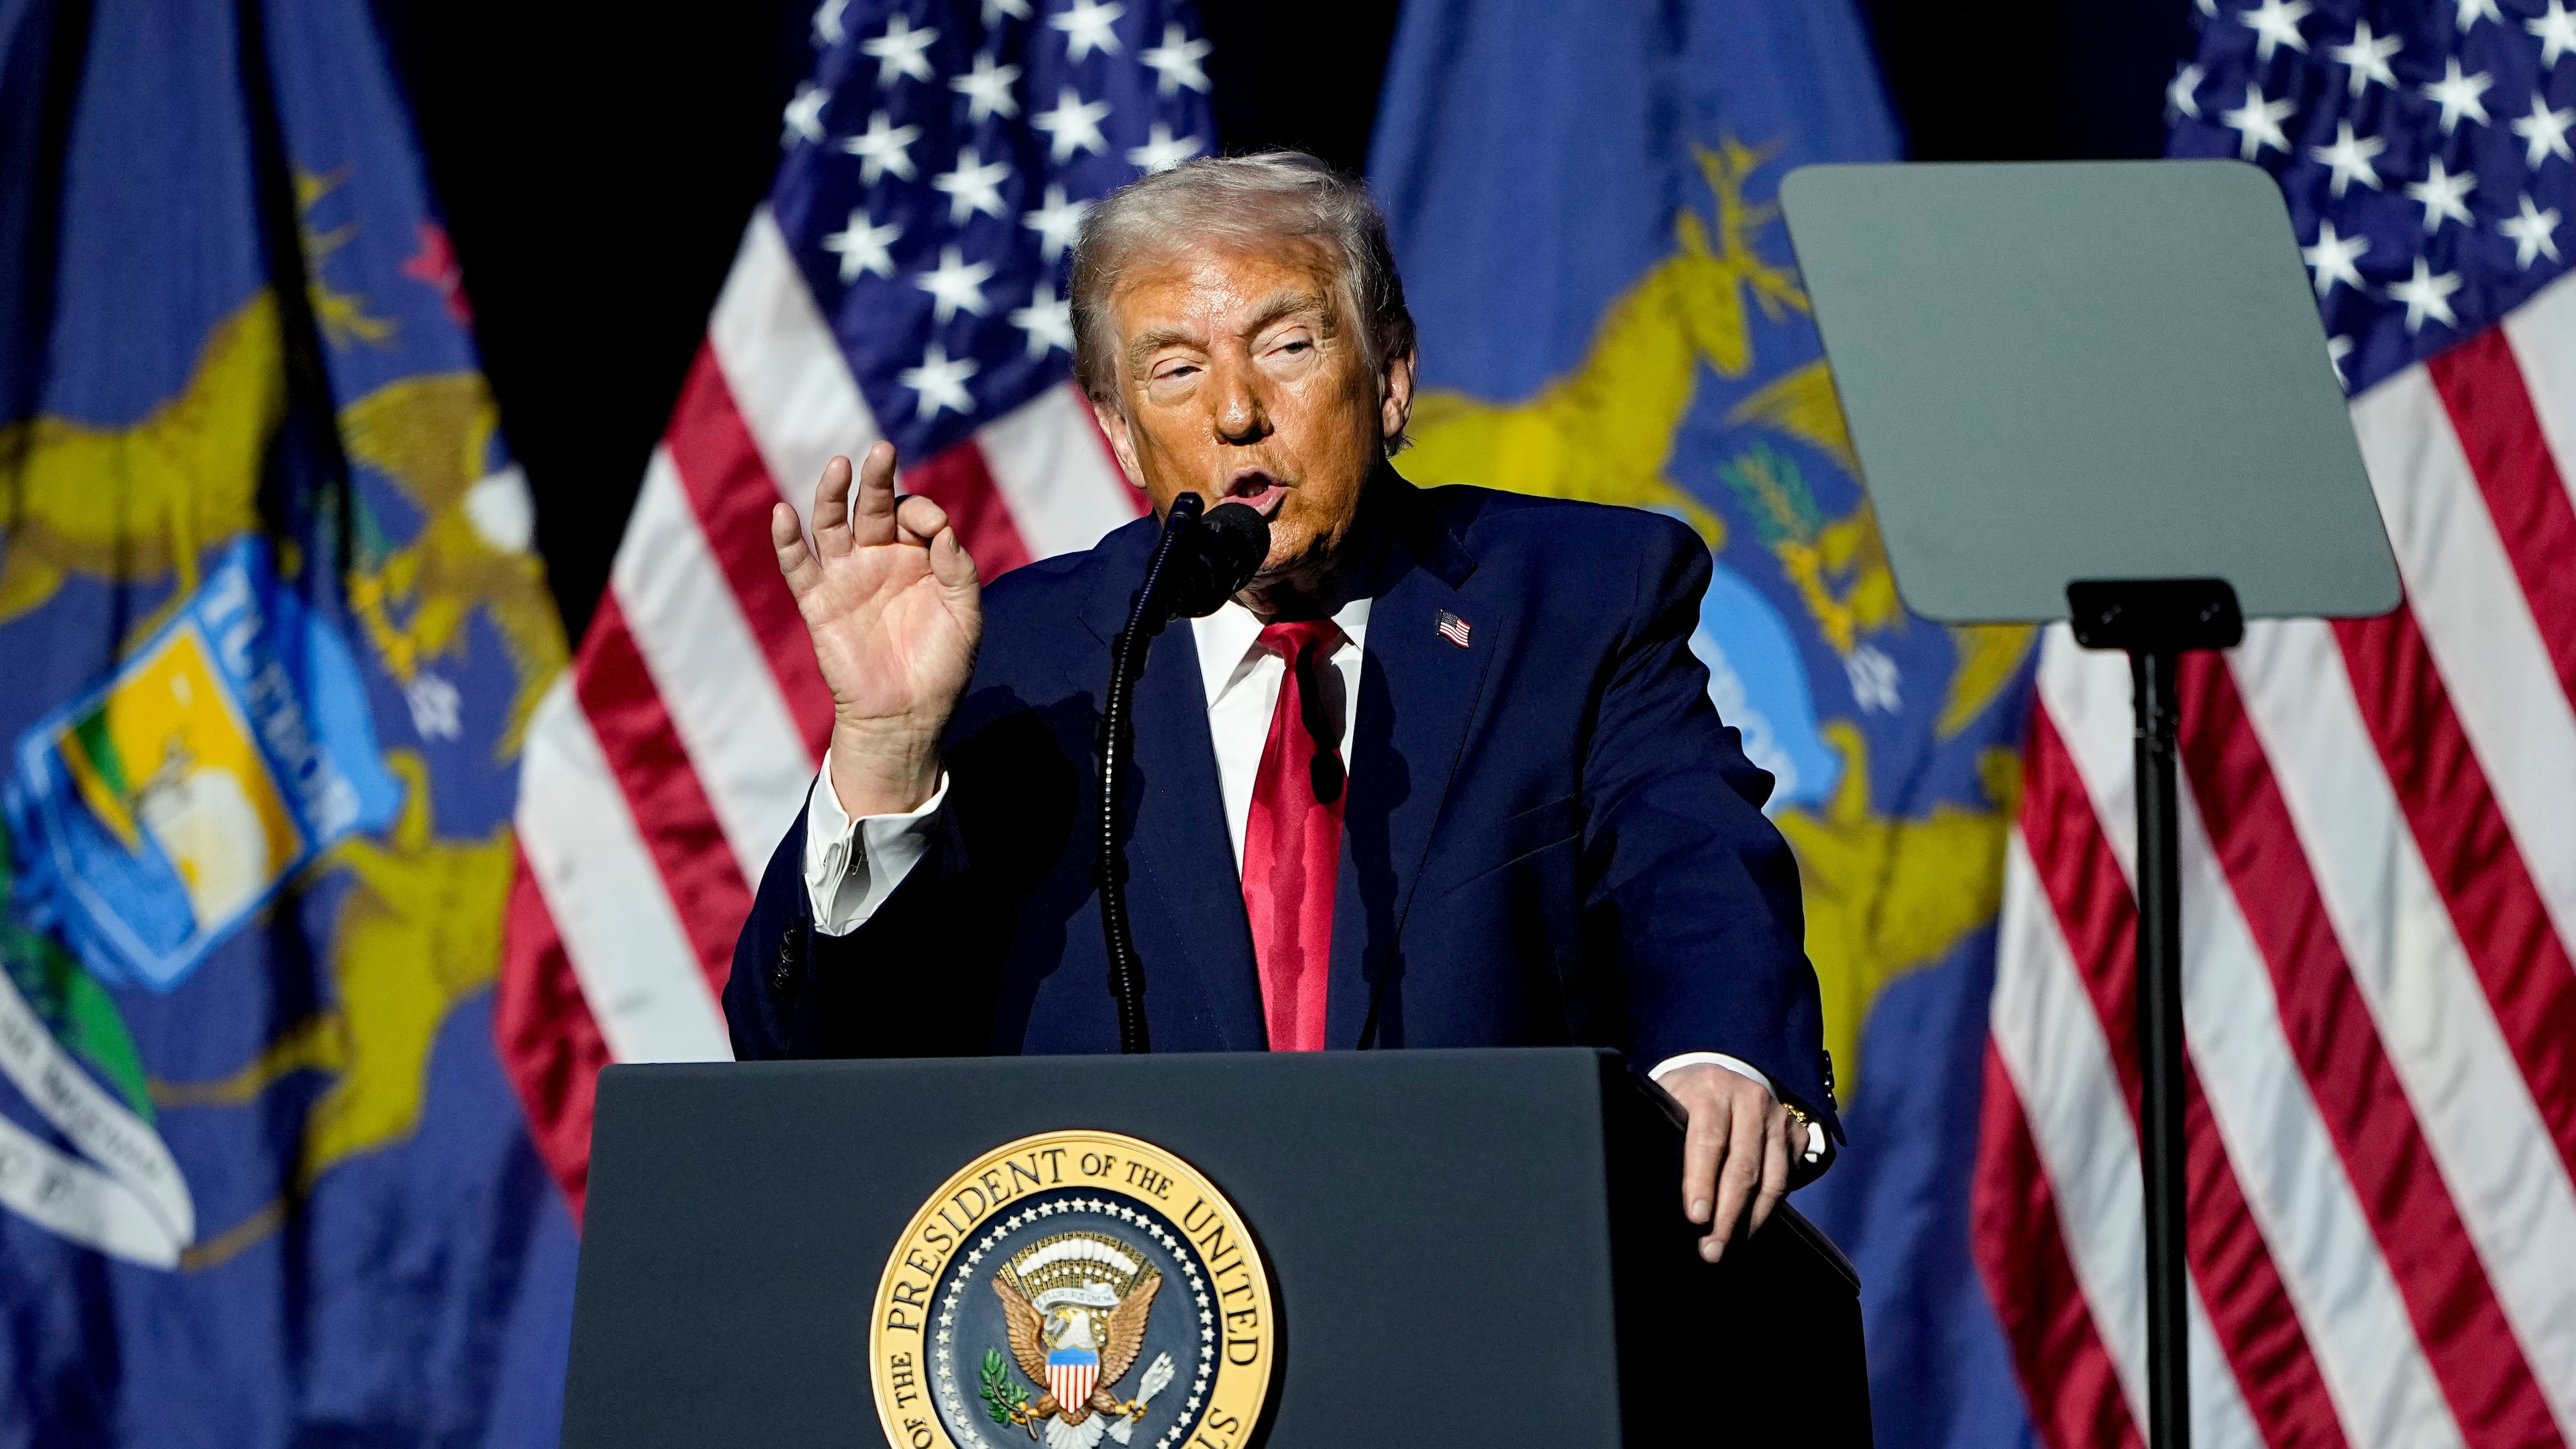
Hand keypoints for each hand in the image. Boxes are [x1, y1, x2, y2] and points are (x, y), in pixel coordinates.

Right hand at [772, 443, 981, 815]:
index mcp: (918, 556)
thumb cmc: (942, 666)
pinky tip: (783, 514)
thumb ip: (959, 570)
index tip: (935, 529)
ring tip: (840, 466)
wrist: (907, 716)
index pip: (915, 514)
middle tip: (882, 451)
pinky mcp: (818, 601)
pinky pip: (797, 564)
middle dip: (878, 479)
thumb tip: (943, 531)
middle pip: (873, 506)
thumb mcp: (966, 616)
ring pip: (832, 524)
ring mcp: (846, 576)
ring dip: (833, 494)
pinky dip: (786, 539)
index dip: (924, 512)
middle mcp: (879, 557)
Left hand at [1661, 1063, 1808, 1262]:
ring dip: (1751, 1221)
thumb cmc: (1683, 1098)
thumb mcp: (1665, 1100)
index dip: (1701, 1182)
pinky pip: (1788, 1180)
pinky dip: (1770, 1209)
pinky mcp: (1796, 1133)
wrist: (1721, 1076)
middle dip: (1727, 1216)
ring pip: (1772, 1181)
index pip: (1708, 1141)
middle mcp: (1750, 1099)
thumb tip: (1635, 1174)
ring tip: (1730, 1248)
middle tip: (1711, 1250)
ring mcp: (1778, 1116)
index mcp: (1711, 1088)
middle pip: (1743, 1169)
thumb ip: (1660, 1131)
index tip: (1696, 1217)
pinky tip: (1749, 1228)